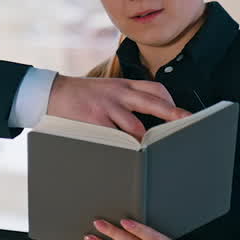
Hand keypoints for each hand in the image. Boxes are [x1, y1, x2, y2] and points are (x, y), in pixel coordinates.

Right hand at [47, 75, 188, 139]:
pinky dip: (124, 147)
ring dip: (146, 140)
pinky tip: (129, 154)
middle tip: (187, 124)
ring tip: (155, 150)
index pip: (155, 88)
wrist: (52, 92)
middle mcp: (119, 93)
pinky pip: (115, 137)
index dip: (171, 101)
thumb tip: (146, 115)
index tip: (181, 113)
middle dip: (173, 114)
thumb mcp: (107, 89)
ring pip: (136, 126)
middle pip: (154, 102)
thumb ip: (126, 98)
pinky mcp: (95, 120)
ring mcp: (108, 106)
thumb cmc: (81, 95)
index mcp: (124, 85)